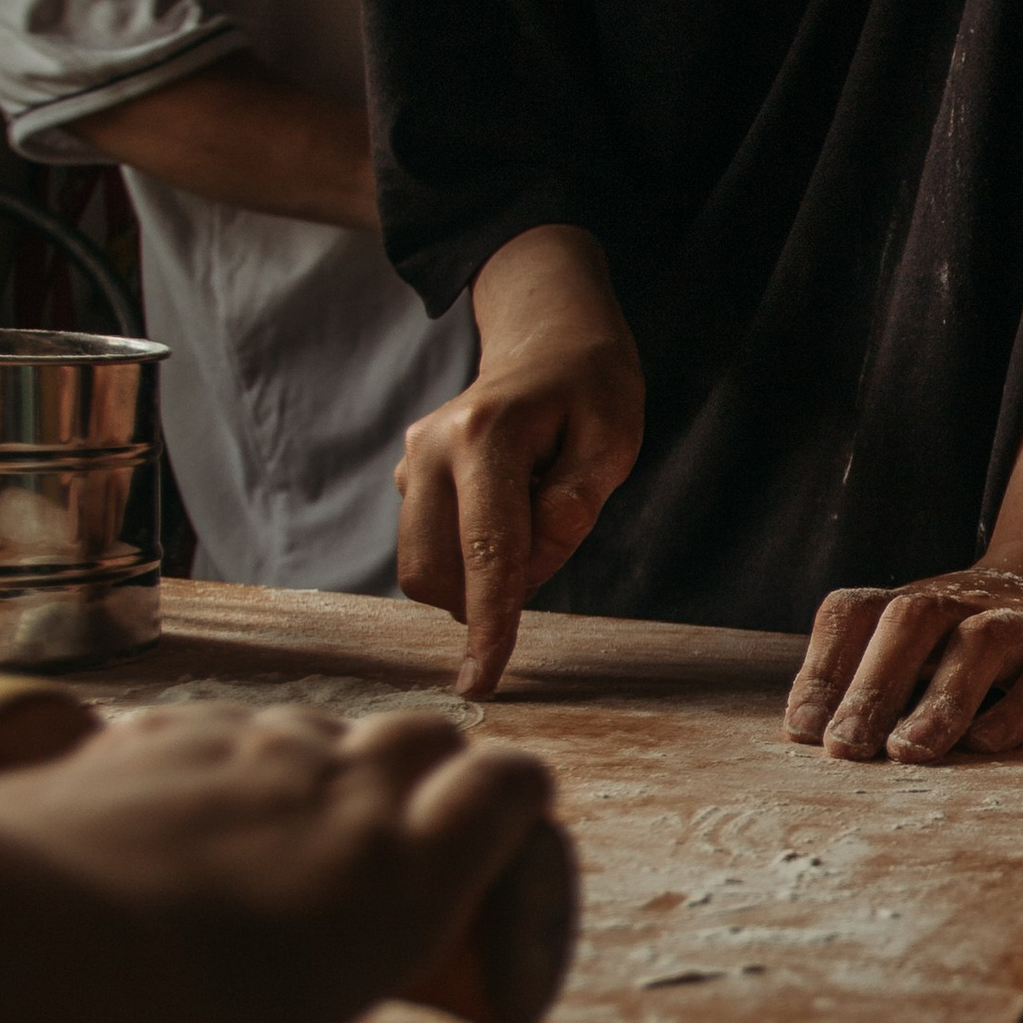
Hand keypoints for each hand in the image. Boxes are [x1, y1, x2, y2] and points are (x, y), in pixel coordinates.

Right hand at [0, 704, 562, 1022]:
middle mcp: (250, 756)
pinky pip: (507, 790)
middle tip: (364, 865)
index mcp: (147, 755)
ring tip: (456, 854)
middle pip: (337, 735)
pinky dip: (523, 807)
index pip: (230, 743)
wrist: (42, 969)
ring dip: (446, 790)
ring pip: (428, 748)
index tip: (249, 850)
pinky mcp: (410, 860)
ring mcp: (337, 802)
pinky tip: (526, 847)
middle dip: (361, 783)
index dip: (255, 790)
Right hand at [397, 225, 643, 696]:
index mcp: (485, 438)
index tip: (479, 683)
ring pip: (424, 568)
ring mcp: (412, 463)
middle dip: (483, 597)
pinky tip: (504, 513)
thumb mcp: (613, 439)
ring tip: (529, 519)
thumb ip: (575, 504)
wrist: (547, 340)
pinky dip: (468, 558)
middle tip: (547, 547)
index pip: (487, 553)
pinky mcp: (409, 479)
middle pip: (435, 572)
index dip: (488, 624)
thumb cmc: (590, 388)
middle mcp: (432, 450)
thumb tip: (528, 564)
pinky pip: (431, 547)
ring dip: (477, 577)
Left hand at [784, 564, 1022, 764]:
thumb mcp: (919, 650)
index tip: (803, 730)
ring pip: (980, 644)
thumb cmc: (972, 642)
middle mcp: (960, 605)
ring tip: (909, 752)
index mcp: (911, 606)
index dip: (822, 668)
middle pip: (910, 622)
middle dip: (872, 685)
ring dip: (940, 699)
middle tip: (845, 748)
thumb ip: (868, 684)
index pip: (853, 615)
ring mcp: (1021, 625)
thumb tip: (809, 739)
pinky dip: (1014, 710)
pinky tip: (985, 745)